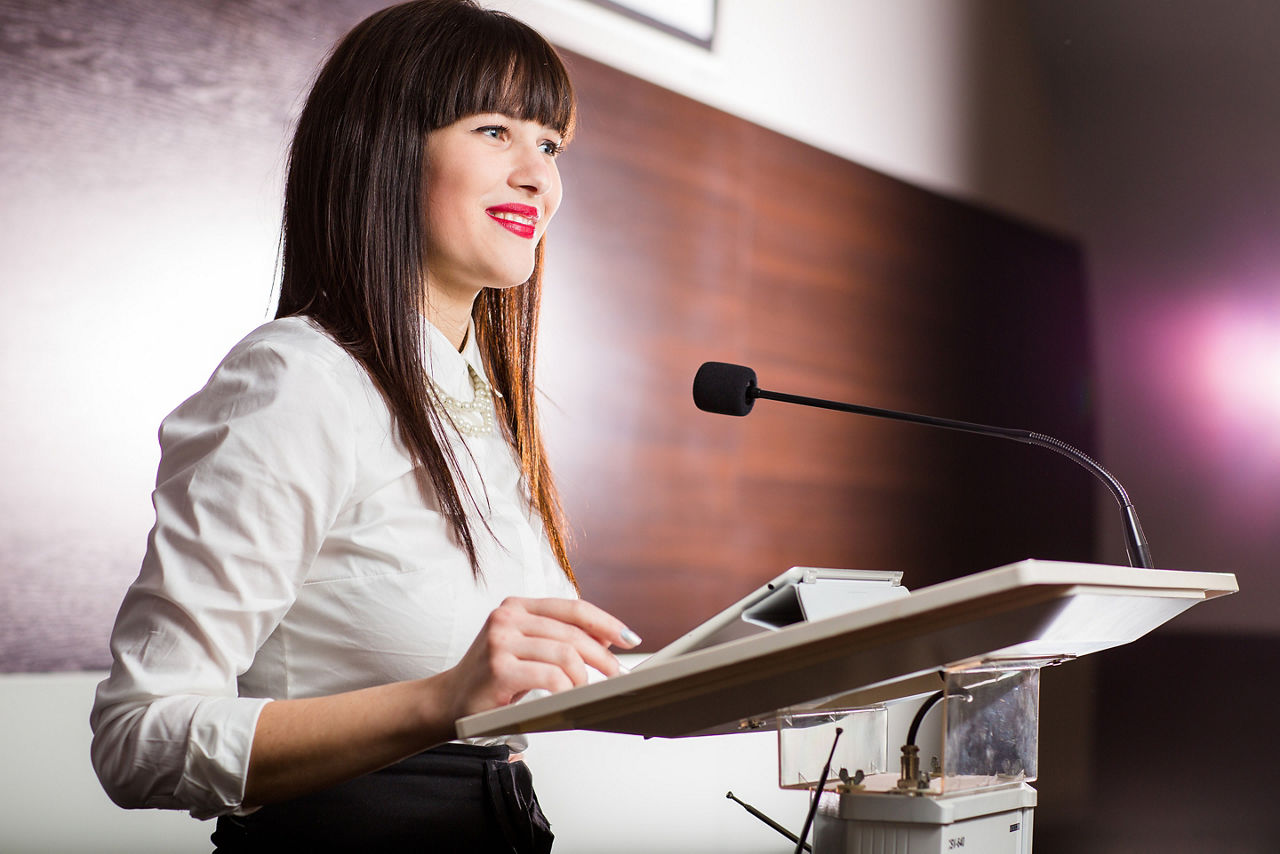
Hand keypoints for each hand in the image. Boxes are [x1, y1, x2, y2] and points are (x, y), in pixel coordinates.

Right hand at [444, 597, 640, 720]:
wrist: (447, 702)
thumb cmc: (491, 678)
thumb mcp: (525, 649)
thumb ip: (557, 639)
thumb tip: (608, 641)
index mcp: (517, 606)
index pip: (572, 608)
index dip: (605, 622)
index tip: (628, 638)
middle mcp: (507, 616)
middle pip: (572, 632)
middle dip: (602, 656)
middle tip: (617, 675)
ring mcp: (500, 640)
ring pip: (564, 654)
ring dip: (583, 677)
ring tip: (586, 691)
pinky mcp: (498, 668)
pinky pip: (550, 677)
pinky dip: (566, 689)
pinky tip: (567, 698)